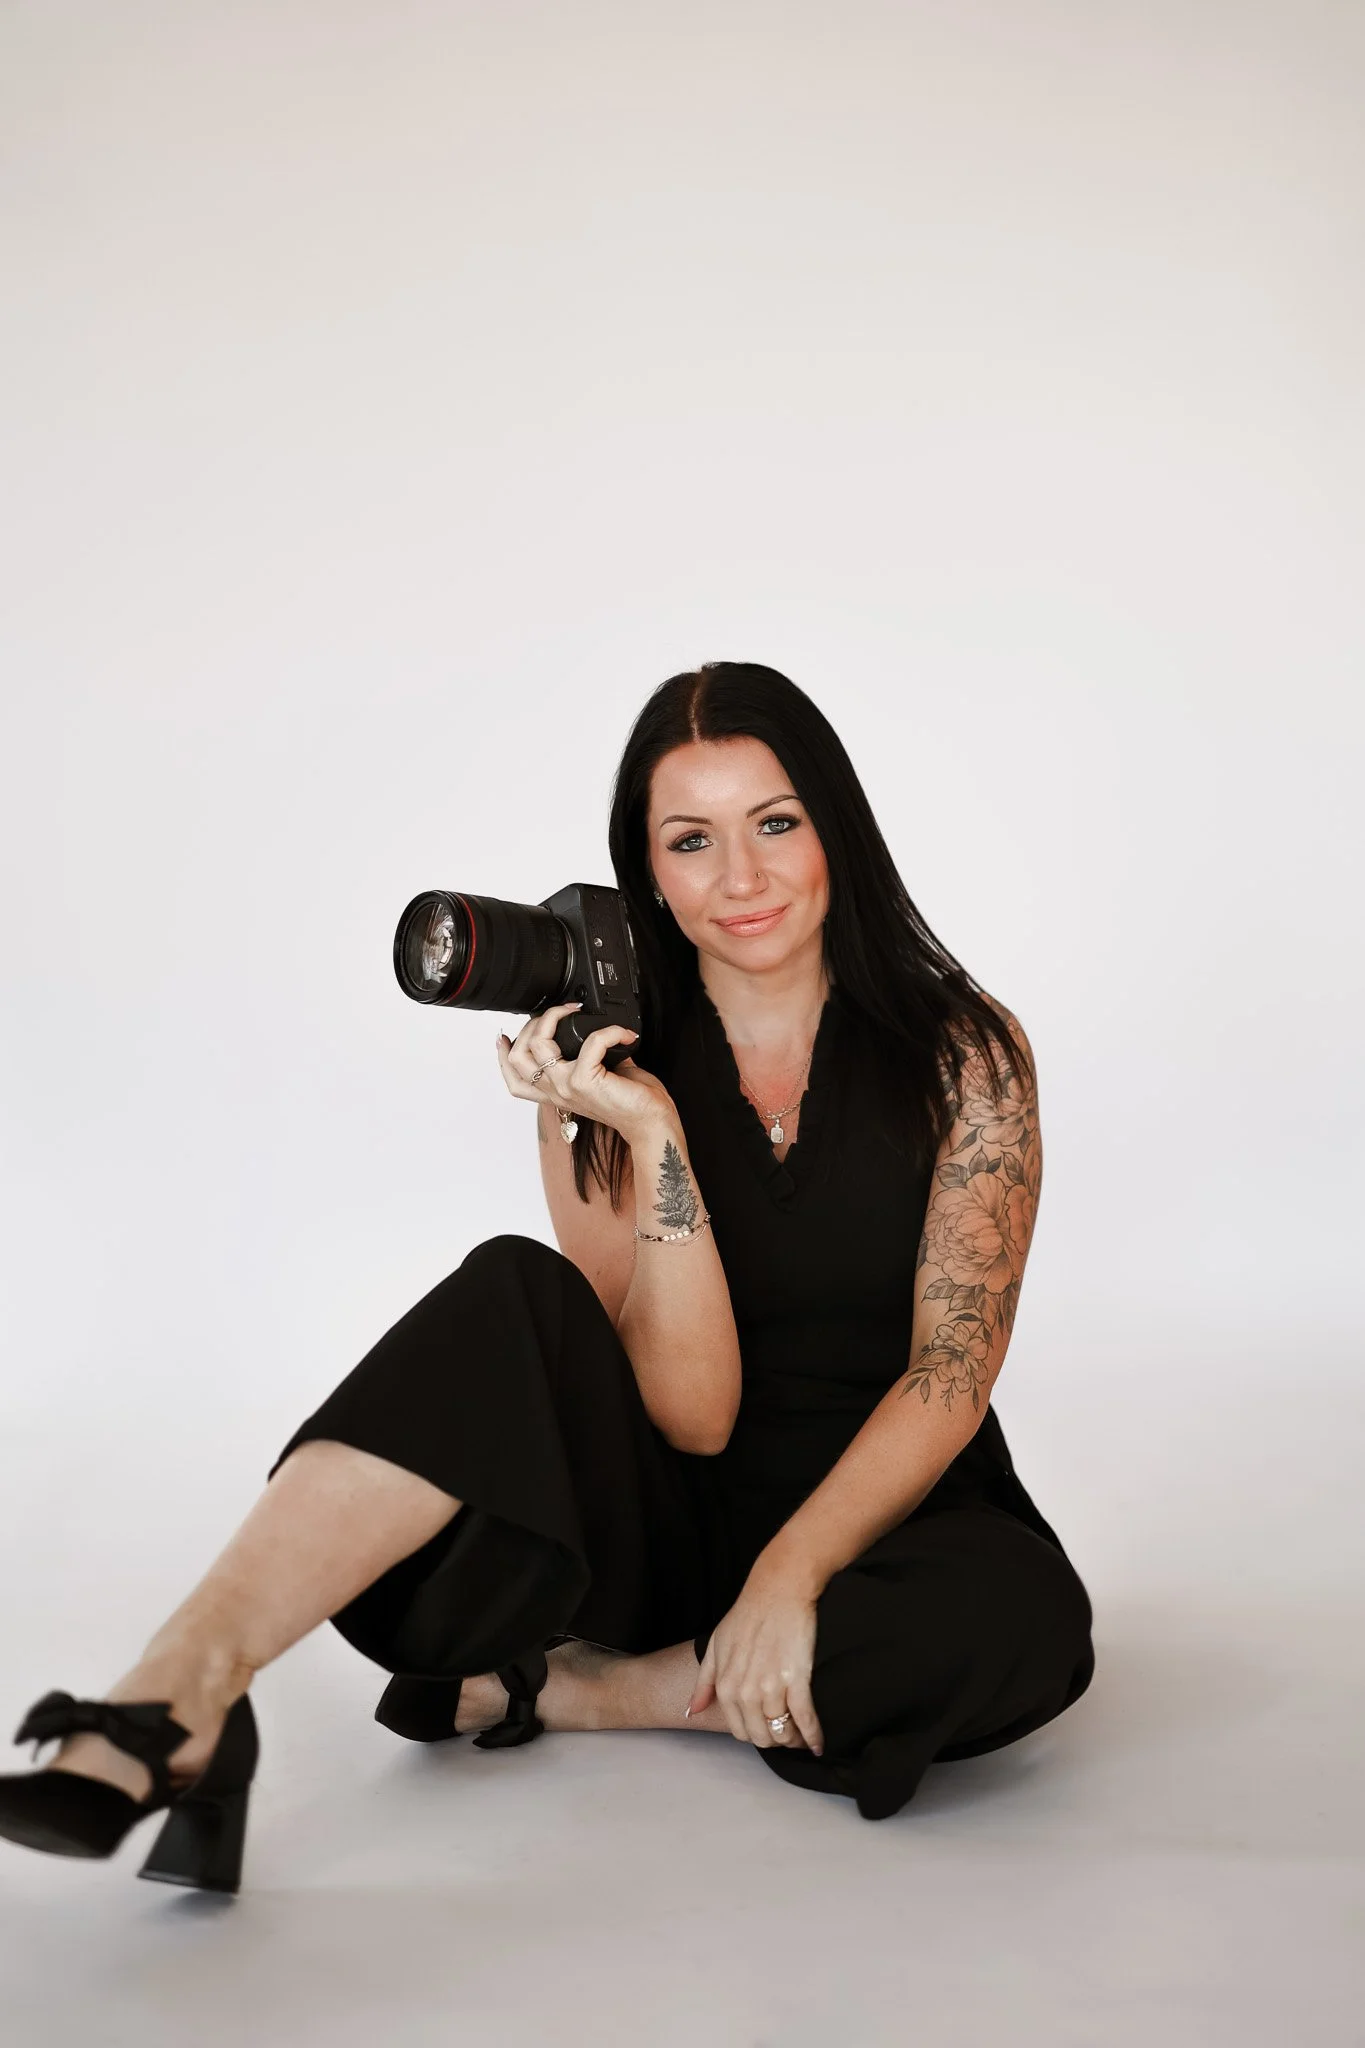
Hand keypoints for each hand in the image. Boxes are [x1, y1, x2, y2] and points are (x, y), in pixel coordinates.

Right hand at [496, 1000, 676, 1146]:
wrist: (651, 1123)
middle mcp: (556, 1092)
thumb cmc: (632, 1103)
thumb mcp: (603, 1076)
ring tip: (575, 1011)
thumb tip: (597, 1032)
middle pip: (518, 1056)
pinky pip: (590, 1041)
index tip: (503, 1036)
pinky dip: (609, 1031)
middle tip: (559, 1011)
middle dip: (532, 1024)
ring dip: (555, 1017)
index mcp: (556, 1093)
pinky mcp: (585, 1081)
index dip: (502, 1056)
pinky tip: (623, 1033)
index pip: (515, 1080)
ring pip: (537, 1045)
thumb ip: (592, 1057)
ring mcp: (567, 1087)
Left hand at [685, 1555, 824, 1753]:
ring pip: (782, 1732)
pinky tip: (818, 1744)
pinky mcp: (797, 1681)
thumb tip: (692, 1711)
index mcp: (726, 1685)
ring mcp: (771, 1688)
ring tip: (801, 1736)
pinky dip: (813, 1736)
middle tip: (785, 1734)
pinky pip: (805, 1719)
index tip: (766, 1730)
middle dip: (774, 1740)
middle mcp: (746, 1692)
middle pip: (761, 1737)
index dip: (755, 1734)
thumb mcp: (716, 1646)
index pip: (739, 1731)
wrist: (777, 1591)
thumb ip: (703, 1683)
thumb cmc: (746, 1615)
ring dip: (793, 1739)